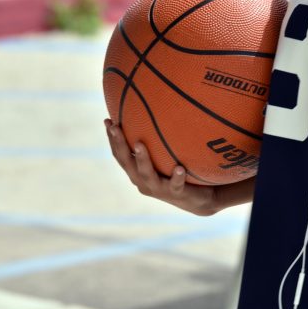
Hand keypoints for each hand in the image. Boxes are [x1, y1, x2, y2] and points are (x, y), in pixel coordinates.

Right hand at [105, 119, 223, 215]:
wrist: (200, 199)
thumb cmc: (181, 171)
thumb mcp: (167, 155)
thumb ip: (160, 139)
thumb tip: (158, 108)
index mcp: (138, 171)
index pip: (120, 154)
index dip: (112, 139)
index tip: (107, 120)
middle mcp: (143, 181)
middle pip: (126, 162)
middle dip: (119, 144)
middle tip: (114, 126)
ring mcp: (158, 189)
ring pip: (146, 174)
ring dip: (142, 159)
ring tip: (140, 144)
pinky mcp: (176, 194)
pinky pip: (175, 185)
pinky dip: (177, 177)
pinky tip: (180, 168)